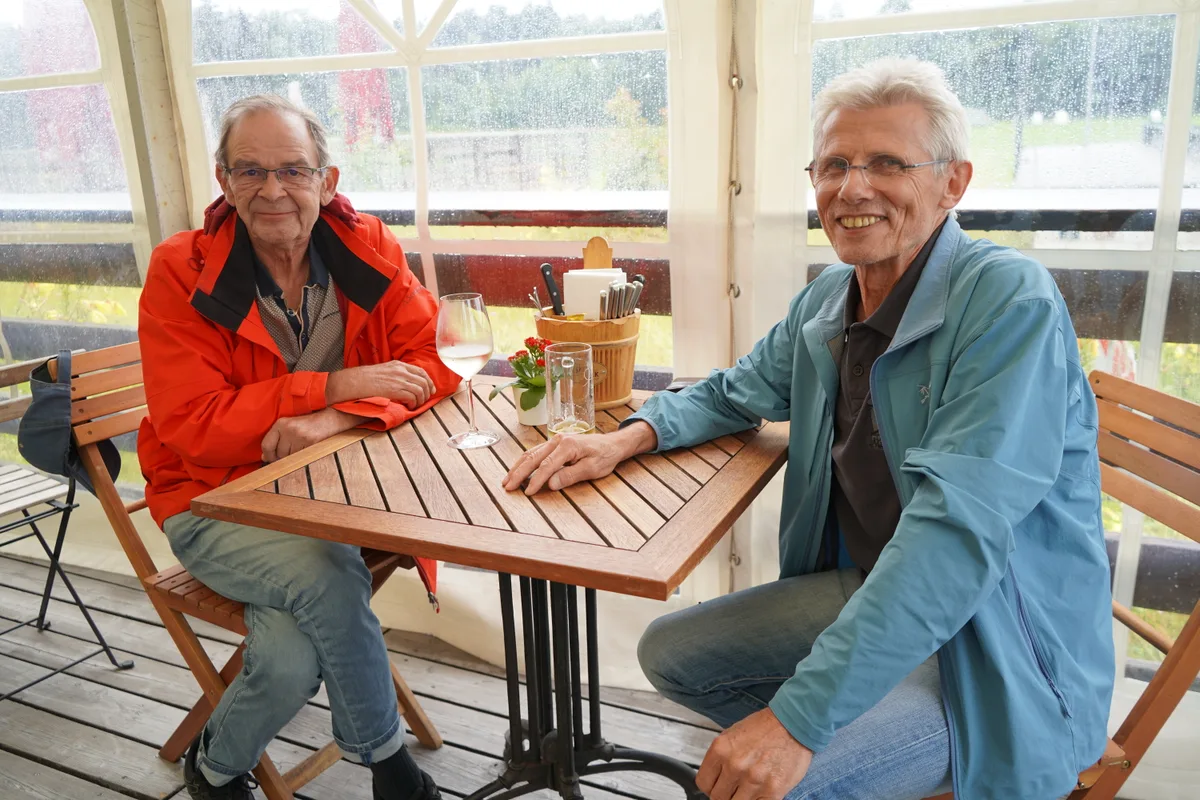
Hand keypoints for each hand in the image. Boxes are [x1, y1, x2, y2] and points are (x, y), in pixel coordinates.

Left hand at [261, 408, 360, 462]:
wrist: (330, 419)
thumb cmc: (309, 424)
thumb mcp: (290, 426)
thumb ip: (276, 439)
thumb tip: (264, 457)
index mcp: (281, 423)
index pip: (267, 445)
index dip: (268, 455)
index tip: (270, 458)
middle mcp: (289, 428)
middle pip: (278, 454)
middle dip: (283, 457)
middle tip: (292, 452)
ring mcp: (300, 436)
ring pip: (289, 458)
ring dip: (294, 458)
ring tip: (301, 449)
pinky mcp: (311, 443)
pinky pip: (301, 458)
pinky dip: (303, 458)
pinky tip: (307, 450)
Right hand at [328, 361, 433, 408]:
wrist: (354, 381)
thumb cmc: (365, 379)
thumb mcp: (384, 371)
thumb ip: (396, 374)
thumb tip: (406, 384)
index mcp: (398, 365)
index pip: (421, 371)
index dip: (428, 382)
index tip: (430, 390)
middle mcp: (401, 370)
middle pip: (424, 381)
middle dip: (427, 393)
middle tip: (424, 401)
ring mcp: (399, 379)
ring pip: (420, 390)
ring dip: (421, 400)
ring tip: (415, 405)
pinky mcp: (396, 389)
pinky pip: (413, 397)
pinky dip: (414, 403)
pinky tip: (409, 406)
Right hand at [501, 421, 656, 494]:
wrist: (612, 444)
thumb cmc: (604, 457)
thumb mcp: (592, 469)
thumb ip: (570, 475)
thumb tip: (551, 484)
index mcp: (568, 446)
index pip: (547, 466)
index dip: (536, 480)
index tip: (528, 493)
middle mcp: (557, 440)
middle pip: (533, 457)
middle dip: (518, 473)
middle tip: (507, 487)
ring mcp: (554, 441)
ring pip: (531, 454)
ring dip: (518, 467)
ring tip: (507, 480)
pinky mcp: (554, 444)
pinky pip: (535, 452)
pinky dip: (524, 462)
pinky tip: (517, 471)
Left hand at [696, 708, 812, 799]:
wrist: (794, 724)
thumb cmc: (765, 728)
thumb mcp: (733, 735)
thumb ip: (721, 758)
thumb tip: (714, 778)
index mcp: (721, 749)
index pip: (703, 783)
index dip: (711, 786)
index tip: (717, 786)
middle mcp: (735, 765)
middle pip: (718, 797)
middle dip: (726, 794)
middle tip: (735, 787)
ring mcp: (753, 780)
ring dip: (741, 798)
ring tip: (750, 787)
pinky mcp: (772, 791)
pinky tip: (761, 790)